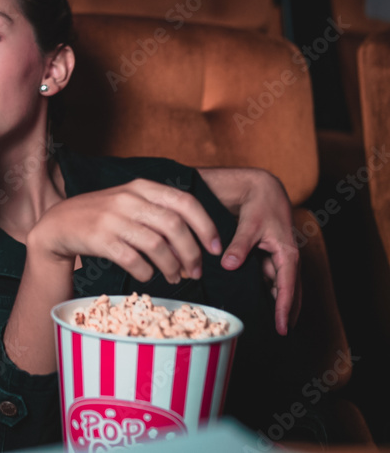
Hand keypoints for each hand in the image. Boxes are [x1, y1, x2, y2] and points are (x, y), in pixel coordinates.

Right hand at [27, 179, 221, 283]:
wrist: (59, 224)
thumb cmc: (102, 217)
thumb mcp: (130, 204)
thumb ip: (159, 215)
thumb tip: (194, 243)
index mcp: (141, 187)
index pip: (185, 202)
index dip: (206, 226)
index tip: (215, 249)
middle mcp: (128, 199)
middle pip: (174, 226)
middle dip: (192, 253)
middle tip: (196, 271)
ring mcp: (112, 218)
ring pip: (156, 245)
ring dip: (172, 267)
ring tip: (175, 277)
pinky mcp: (99, 239)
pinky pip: (133, 259)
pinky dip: (146, 272)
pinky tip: (148, 276)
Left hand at [221, 170, 300, 334]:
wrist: (262, 187)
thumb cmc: (259, 204)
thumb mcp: (250, 224)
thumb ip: (239, 245)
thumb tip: (229, 265)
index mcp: (287, 252)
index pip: (288, 287)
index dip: (284, 308)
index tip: (282, 327)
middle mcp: (287, 256)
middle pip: (290, 290)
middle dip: (288, 311)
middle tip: (281, 332)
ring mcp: (279, 255)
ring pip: (280, 284)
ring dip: (278, 301)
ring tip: (272, 322)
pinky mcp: (270, 253)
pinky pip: (270, 275)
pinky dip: (268, 288)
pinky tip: (259, 299)